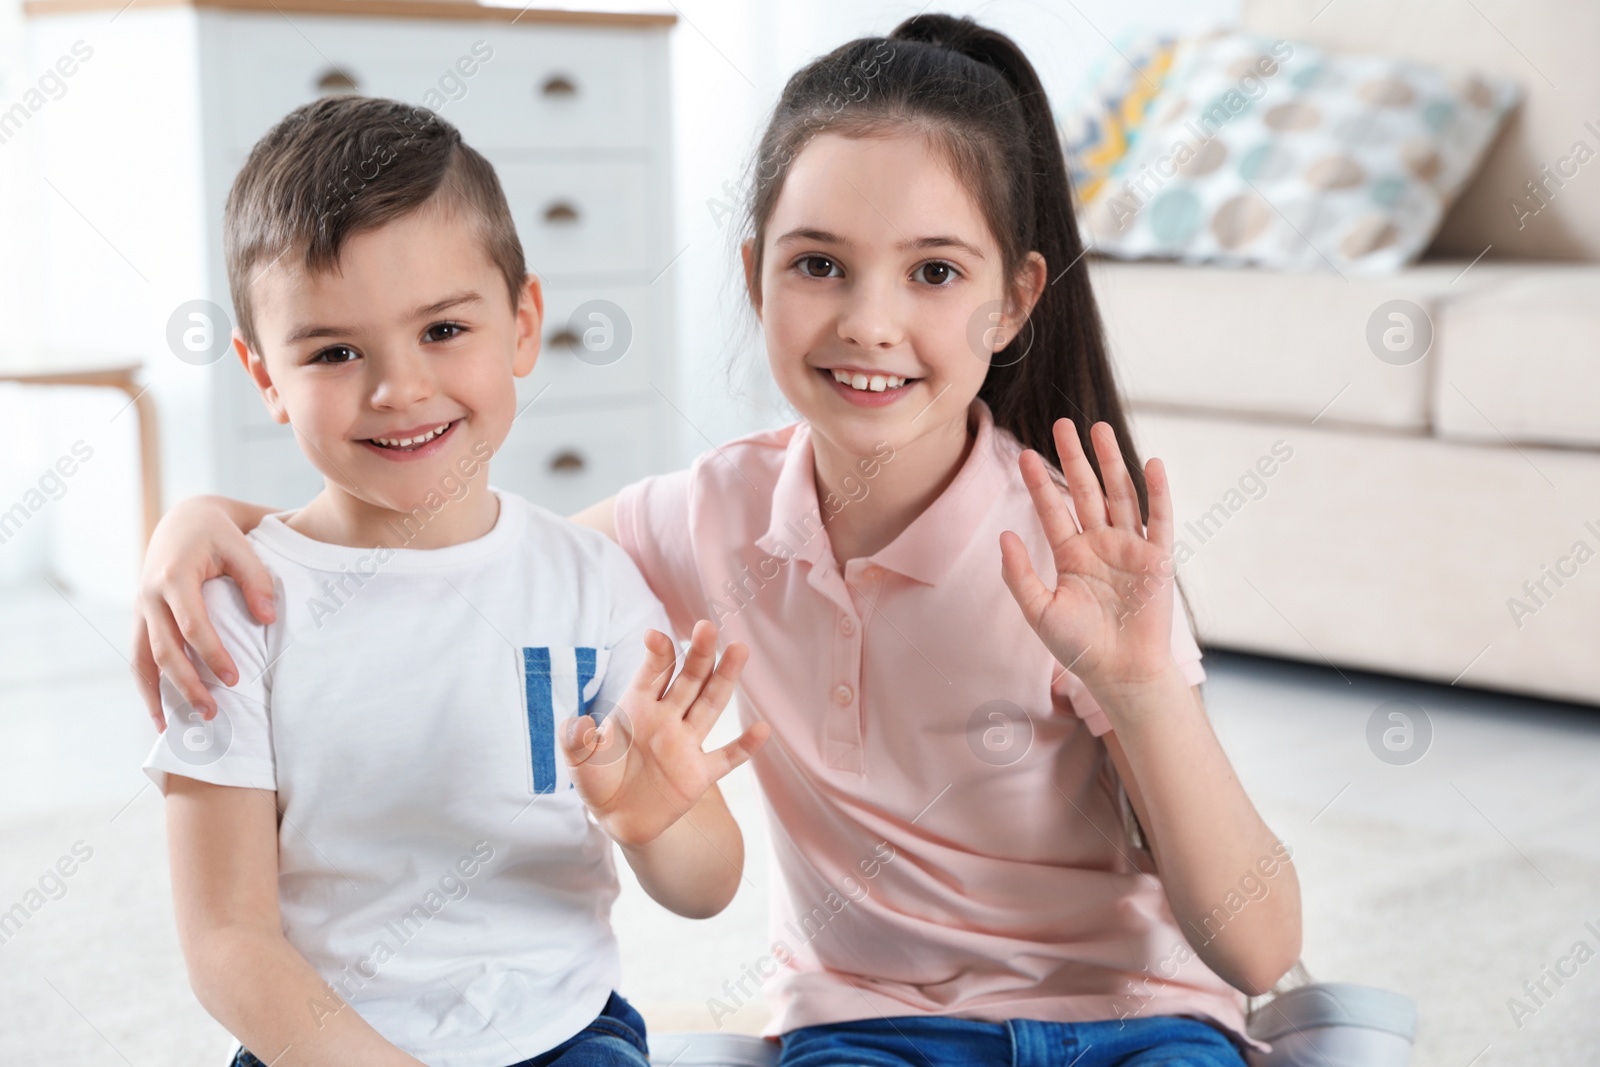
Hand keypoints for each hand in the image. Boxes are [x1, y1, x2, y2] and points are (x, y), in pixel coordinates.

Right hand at [133, 497, 276, 728]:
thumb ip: (257, 580)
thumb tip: (268, 619)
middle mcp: (149, 596)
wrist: (184, 520)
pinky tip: (158, 715)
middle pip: (163, 650)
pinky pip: (137, 658)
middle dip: (186, 685)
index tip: (234, 679)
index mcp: (174, 577)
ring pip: (141, 659)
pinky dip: (146, 687)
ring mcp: (140, 608)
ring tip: (173, 729)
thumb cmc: (218, 534)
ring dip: (157, 695)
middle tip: (212, 714)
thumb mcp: (241, 545)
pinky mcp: (141, 618)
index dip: (212, 654)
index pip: (192, 625)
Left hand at [559, 621, 768, 848]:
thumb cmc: (597, 779)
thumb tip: (579, 722)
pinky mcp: (699, 774)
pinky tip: (762, 729)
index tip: (654, 636)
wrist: (617, 818)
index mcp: (638, 707)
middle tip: (707, 627)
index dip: (656, 655)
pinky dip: (745, 746)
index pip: (653, 673)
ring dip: (725, 679)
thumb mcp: (579, 761)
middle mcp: (667, 718)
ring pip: (711, 705)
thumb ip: (576, 741)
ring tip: (739, 651)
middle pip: (689, 680)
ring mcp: (686, 744)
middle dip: (698, 654)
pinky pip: (727, 758)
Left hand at [999, 418, 1178, 699]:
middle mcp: (1100, 545)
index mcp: (1071, 556)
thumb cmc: (1079, 648)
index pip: (1053, 509)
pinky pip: (1158, 520)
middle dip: (1073, 458)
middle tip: (1062, 423)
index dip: (1038, 482)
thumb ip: (1019, 574)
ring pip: (1120, 495)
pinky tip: (1151, 464)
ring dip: (1111, 462)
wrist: (1120, 674)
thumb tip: (1004, 534)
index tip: (1021, 454)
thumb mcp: (1039, 611)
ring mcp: (1129, 549)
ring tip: (1098, 429)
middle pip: (1086, 491)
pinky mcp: (1157, 559)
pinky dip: (1157, 493)